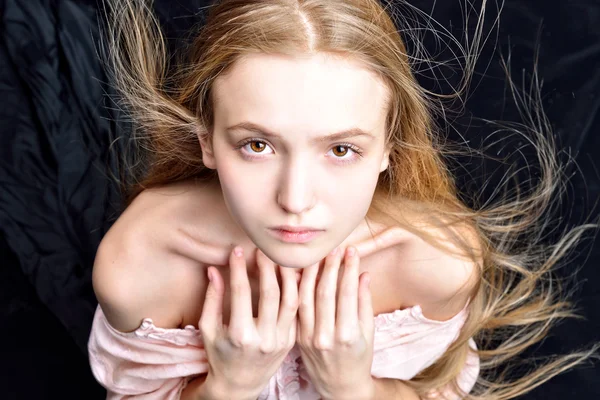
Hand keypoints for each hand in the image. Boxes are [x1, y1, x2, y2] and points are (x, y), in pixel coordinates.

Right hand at [199, 246, 298, 399]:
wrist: (240, 385)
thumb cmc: (219, 355)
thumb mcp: (209, 329)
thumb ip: (212, 299)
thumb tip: (214, 269)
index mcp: (240, 334)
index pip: (241, 292)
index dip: (239, 267)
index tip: (238, 251)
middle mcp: (264, 338)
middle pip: (271, 292)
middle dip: (266, 266)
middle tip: (262, 250)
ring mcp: (281, 340)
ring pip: (291, 299)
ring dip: (288, 275)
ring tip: (281, 258)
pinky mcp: (291, 341)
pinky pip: (297, 310)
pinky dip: (297, 291)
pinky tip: (293, 275)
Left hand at [296, 246, 375, 399]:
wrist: (339, 386)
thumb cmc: (359, 358)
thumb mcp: (368, 333)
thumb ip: (364, 303)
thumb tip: (363, 274)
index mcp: (347, 334)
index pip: (347, 293)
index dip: (349, 269)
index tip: (351, 251)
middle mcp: (325, 336)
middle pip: (324, 292)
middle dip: (330, 266)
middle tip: (334, 248)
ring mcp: (308, 337)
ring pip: (305, 296)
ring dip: (310, 273)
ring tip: (316, 254)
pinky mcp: (297, 337)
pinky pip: (296, 307)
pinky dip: (296, 288)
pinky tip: (299, 272)